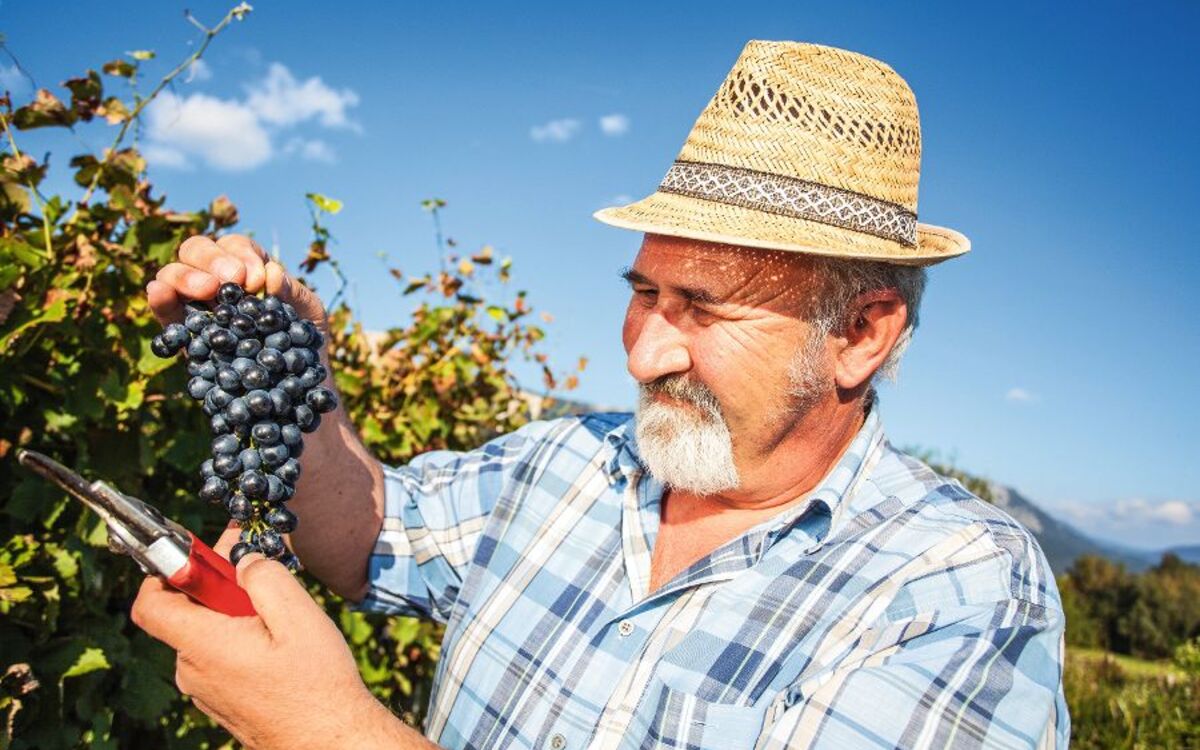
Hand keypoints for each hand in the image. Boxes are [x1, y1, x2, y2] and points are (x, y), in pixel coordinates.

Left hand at [130, 525, 429, 748]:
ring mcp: (205, 689)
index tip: (197, 554)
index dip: (164, 570)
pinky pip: (218, 656)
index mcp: (203, 645)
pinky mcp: (220, 700)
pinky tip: (278, 641)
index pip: (150, 603)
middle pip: (185, 613)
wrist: (328, 740)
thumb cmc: (316, 684)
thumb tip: (244, 560)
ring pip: (206, 634)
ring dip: (232, 613)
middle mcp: (193, 669)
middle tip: (257, 568)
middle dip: (217, 585)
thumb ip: (265, 578)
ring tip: (279, 611)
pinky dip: (238, 638)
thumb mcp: (299, 617)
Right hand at [146, 233, 326, 329]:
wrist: (296, 386)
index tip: (256, 279)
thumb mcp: (311, 315)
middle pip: (198, 250)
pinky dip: (159, 298)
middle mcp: (218, 281)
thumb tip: (272, 275)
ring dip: (184, 276)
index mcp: (249, 269)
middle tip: (231, 280)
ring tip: (207, 290)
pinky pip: (163, 309)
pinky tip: (160, 293)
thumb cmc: (305, 343)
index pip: (237, 247)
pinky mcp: (182, 332)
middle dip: (212, 259)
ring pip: (173, 273)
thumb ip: (294, 294)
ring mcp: (196, 305)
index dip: (243, 256)